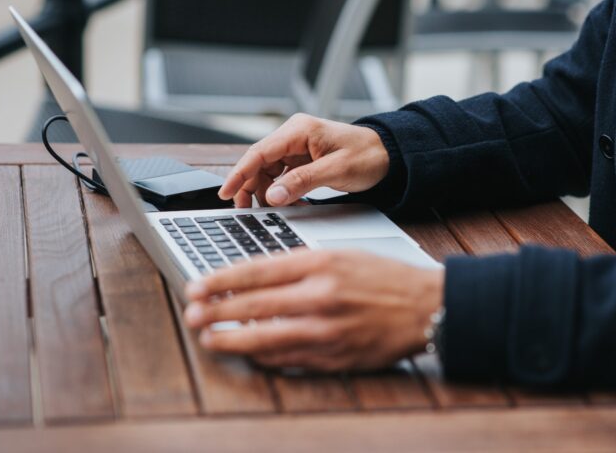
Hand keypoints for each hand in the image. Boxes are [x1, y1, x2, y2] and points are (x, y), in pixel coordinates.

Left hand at [183, 250, 444, 371]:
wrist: (425, 307)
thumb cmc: (384, 278)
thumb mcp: (341, 255)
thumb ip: (299, 266)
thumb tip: (254, 279)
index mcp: (320, 264)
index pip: (257, 271)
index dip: (221, 280)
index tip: (198, 286)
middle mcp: (320, 296)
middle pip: (254, 305)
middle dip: (216, 311)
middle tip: (191, 314)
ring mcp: (326, 330)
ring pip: (265, 339)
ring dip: (232, 340)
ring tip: (210, 338)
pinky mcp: (334, 357)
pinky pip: (288, 359)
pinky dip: (264, 357)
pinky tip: (250, 353)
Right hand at [220, 114, 389, 207]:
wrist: (390, 154)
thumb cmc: (368, 156)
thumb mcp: (336, 170)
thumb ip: (302, 182)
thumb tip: (272, 196)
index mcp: (299, 131)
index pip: (259, 152)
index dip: (239, 173)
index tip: (226, 192)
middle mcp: (294, 136)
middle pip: (259, 163)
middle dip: (250, 187)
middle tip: (246, 211)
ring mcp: (297, 147)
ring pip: (268, 171)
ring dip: (266, 192)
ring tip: (273, 211)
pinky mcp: (302, 159)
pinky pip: (282, 176)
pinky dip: (281, 191)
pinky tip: (289, 205)